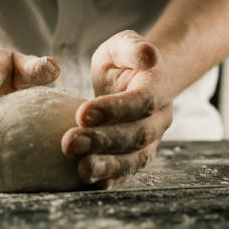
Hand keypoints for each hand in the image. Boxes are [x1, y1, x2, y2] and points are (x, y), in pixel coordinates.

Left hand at [61, 30, 172, 188]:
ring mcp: (151, 141)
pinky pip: (127, 172)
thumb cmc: (124, 61)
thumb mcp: (124, 45)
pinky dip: (112, 180)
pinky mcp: (137, 156)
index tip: (82, 113)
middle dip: (103, 141)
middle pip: (137, 134)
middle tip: (69, 143)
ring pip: (135, 159)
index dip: (115, 109)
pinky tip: (90, 183)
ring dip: (108, 166)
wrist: (134, 80)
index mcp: (158, 87)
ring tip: (81, 170)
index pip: (141, 100)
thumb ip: (133, 48)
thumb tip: (149, 55)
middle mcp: (159, 118)